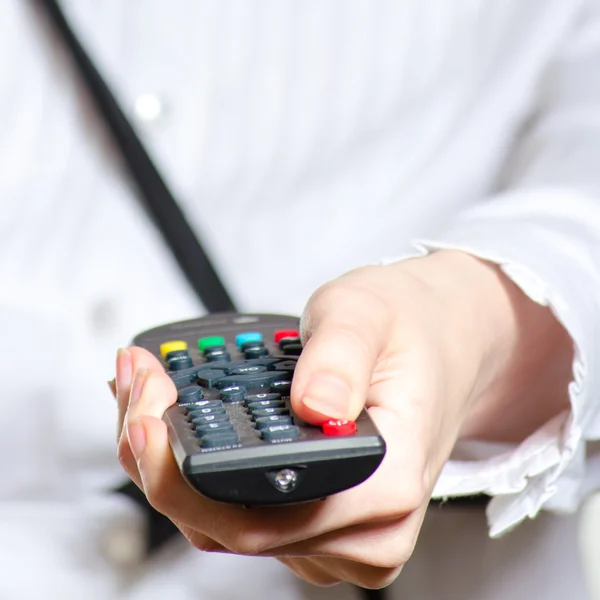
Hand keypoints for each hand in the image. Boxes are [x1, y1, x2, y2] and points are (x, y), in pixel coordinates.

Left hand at [112, 250, 571, 588]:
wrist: (441, 341)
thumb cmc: (410, 330)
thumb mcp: (371, 316)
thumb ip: (342, 357)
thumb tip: (313, 407)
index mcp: (386, 483)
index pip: (267, 517)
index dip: (187, 478)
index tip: (148, 414)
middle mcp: (363, 528)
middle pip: (229, 527)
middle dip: (163, 459)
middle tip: (137, 383)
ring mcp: (336, 532)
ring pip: (223, 525)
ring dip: (171, 463)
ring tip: (148, 391)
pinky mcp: (314, 522)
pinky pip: (236, 512)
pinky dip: (194, 470)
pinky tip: (177, 420)